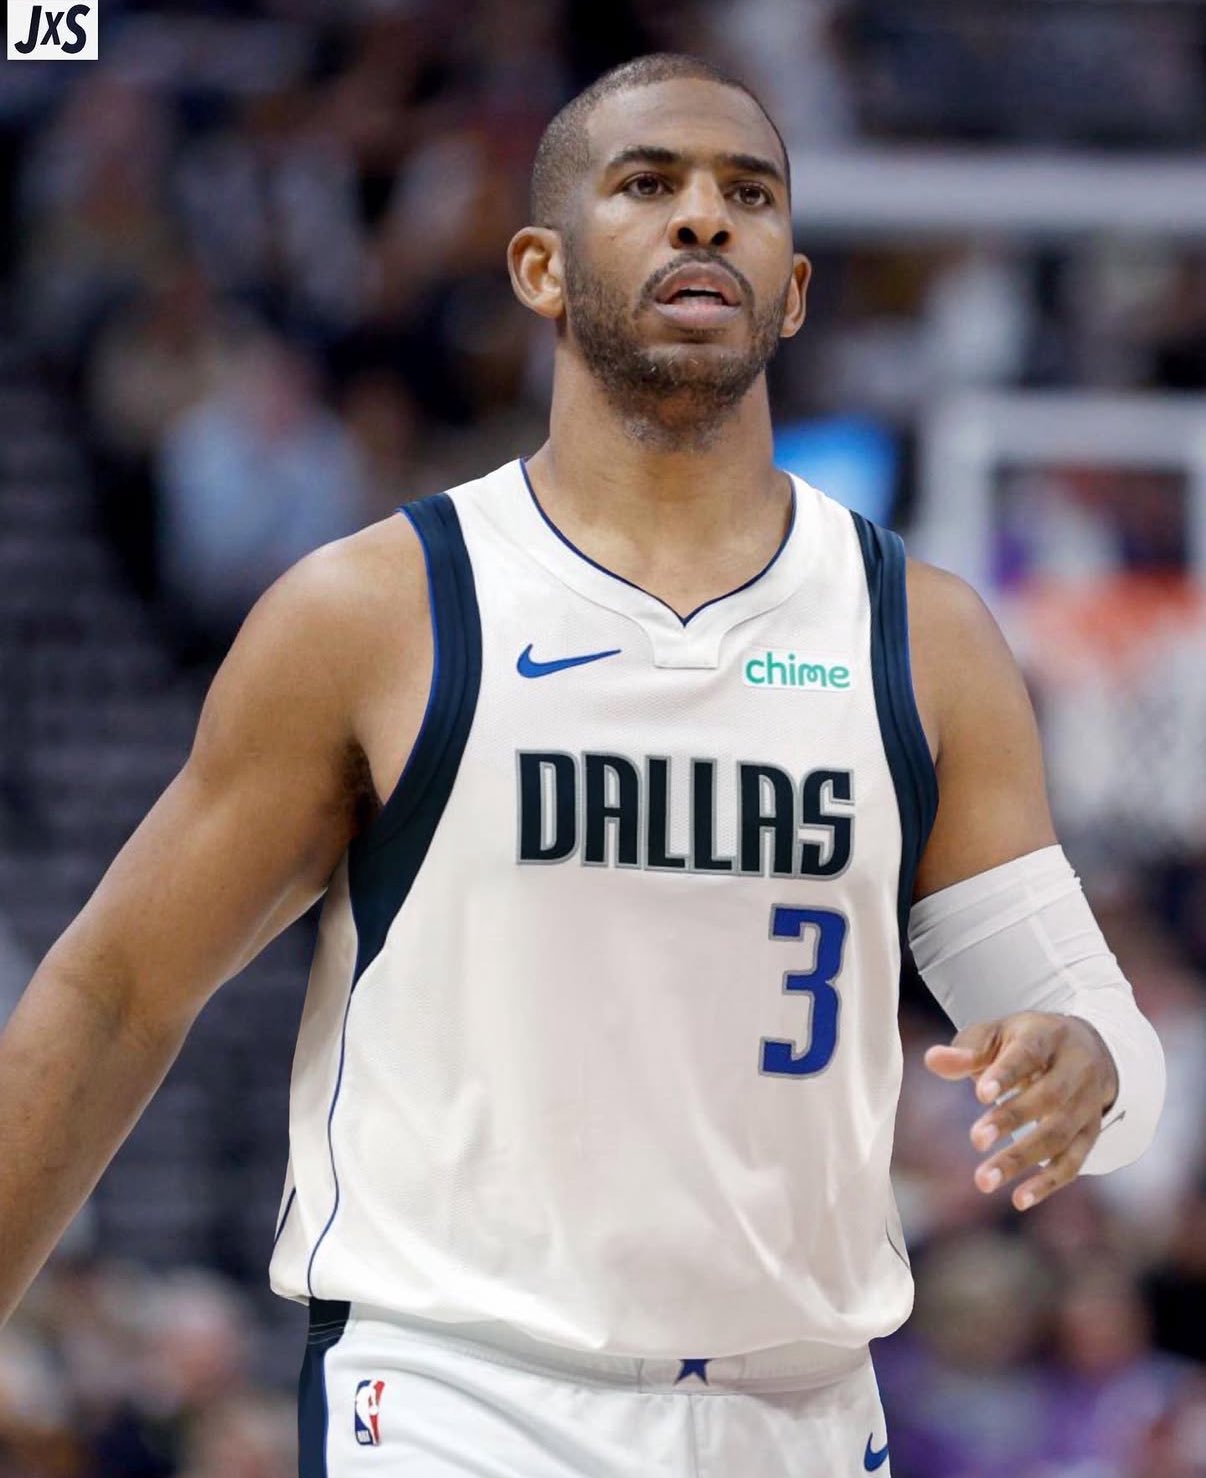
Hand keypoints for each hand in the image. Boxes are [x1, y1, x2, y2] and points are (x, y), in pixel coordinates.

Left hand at [924, 1012, 1118, 1211]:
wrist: (1085, 1047)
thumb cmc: (1025, 1041)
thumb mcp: (997, 1035)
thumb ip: (966, 1051)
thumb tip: (932, 1061)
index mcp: (1047, 1037)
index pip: (1028, 1055)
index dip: (1006, 1074)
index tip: (979, 1094)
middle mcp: (1075, 1070)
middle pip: (1048, 1098)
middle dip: (1011, 1120)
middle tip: (975, 1141)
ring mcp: (1087, 1104)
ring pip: (1059, 1136)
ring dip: (1022, 1159)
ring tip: (984, 1180)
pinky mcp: (1091, 1132)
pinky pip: (1074, 1162)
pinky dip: (1048, 1183)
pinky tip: (1019, 1200)